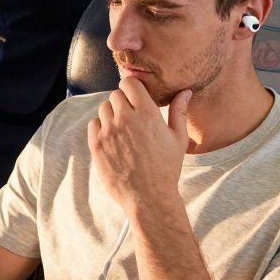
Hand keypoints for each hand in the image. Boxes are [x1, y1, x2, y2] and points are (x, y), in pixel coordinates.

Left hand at [87, 78, 190, 217]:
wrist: (148, 197)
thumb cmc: (166, 168)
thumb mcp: (178, 139)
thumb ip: (179, 111)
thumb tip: (185, 91)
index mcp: (147, 113)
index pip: (129, 82)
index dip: (132, 88)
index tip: (136, 97)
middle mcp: (126, 119)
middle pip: (115, 95)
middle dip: (123, 103)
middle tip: (132, 118)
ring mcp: (109, 131)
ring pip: (104, 108)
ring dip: (112, 115)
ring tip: (123, 131)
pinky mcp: (97, 144)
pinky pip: (94, 124)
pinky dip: (101, 128)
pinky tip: (113, 140)